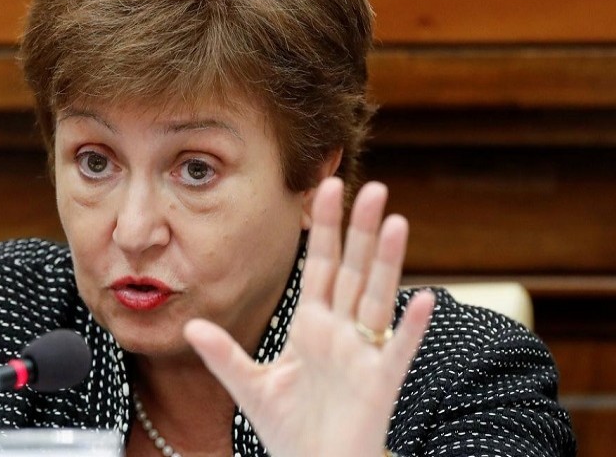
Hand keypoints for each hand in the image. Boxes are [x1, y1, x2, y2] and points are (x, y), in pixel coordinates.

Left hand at [185, 178, 434, 456]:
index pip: (318, 266)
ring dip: (385, 262)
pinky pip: (397, 350)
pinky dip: (411, 326)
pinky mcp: (379, 383)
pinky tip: (424, 298)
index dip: (323, 228)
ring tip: (395, 221)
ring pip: (376, 298)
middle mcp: (340, 332)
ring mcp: (362, 354)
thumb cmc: (292, 429)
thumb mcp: (251, 387)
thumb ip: (224, 355)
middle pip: (351, 271)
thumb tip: (191, 324)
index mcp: (311, 326)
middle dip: (359, 230)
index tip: (324, 187)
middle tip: (371, 186)